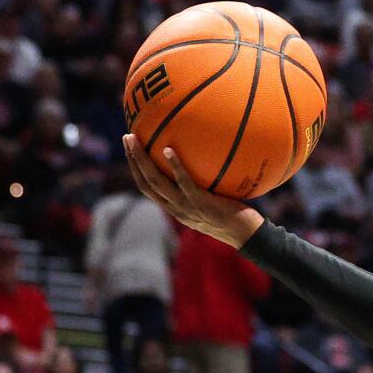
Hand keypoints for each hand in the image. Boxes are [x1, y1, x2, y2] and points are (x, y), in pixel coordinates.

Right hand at [122, 133, 263, 249]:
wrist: (245, 234)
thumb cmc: (233, 215)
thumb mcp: (210, 202)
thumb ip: (201, 188)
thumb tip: (203, 160)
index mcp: (174, 208)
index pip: (147, 188)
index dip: (136, 169)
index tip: (131, 149)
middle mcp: (175, 208)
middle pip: (145, 183)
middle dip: (133, 160)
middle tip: (127, 138)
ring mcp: (186, 206)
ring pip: (156, 182)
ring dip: (143, 160)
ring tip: (137, 140)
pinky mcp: (200, 202)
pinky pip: (183, 182)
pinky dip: (174, 166)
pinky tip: (169, 150)